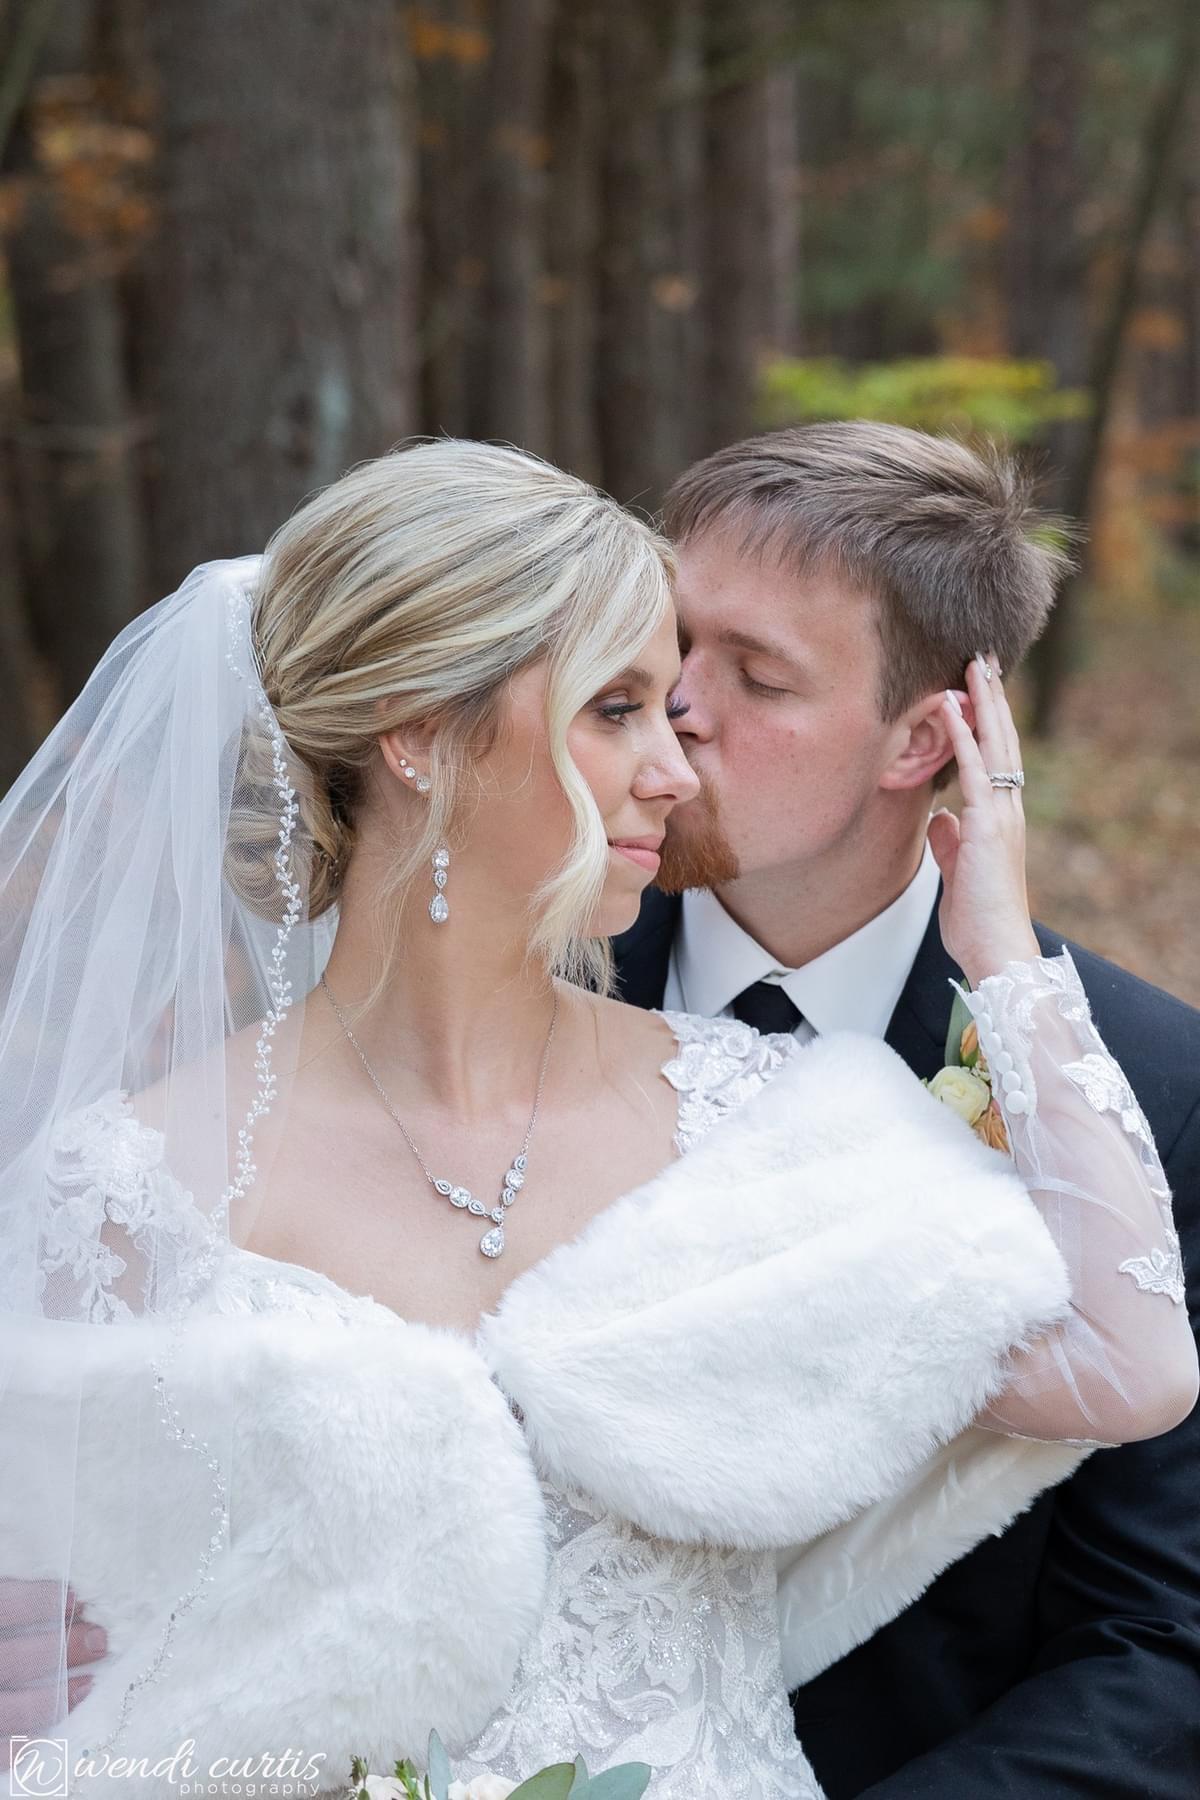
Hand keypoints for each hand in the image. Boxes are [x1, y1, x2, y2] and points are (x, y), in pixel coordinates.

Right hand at [1, 1581, 105, 1754]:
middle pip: (17, 1657)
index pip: (5, 1604)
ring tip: (87, 1685)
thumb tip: (46, 1589)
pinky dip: (19, 1746)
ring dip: (56, 1698)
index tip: (75, 1598)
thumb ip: (0, 1590)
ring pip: (11, 1709)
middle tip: (100, 1639)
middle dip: (65, 1648)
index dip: (44, 1601)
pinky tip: (45, 1735)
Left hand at [928, 652, 1039, 987]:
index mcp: (999, 818)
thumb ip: (950, 842)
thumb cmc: (976, 918)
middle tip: (981, 657)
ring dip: (983, 705)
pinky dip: (964, 739)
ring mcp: (1001, 816)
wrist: (995, 949)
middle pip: (1001, 740)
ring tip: (975, 666)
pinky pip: (976, 773)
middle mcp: (1006, 809)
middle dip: (991, 698)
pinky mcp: (988, 827)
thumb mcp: (956, 872)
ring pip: (994, 747)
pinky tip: (953, 711)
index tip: (974, 687)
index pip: (994, 757)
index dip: (985, 721)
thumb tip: (939, 819)